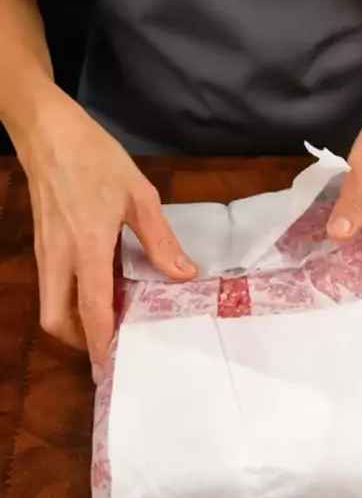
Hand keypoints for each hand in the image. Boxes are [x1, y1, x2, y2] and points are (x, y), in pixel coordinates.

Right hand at [19, 91, 195, 375]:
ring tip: (109, 319)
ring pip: (50, 305)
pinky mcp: (41, 243)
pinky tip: (98, 286)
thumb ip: (160, 239)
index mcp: (87, 246)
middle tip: (111, 343)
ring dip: (75, 321)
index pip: (92, 308)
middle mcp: (59, 257)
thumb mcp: (138, 194)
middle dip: (80, 341)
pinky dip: (70, 298)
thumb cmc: (94, 157)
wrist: (48, 131)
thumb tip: (183, 274)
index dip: (102, 342)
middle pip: (55, 320)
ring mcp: (45, 251)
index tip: (114, 366)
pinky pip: (51, 285)